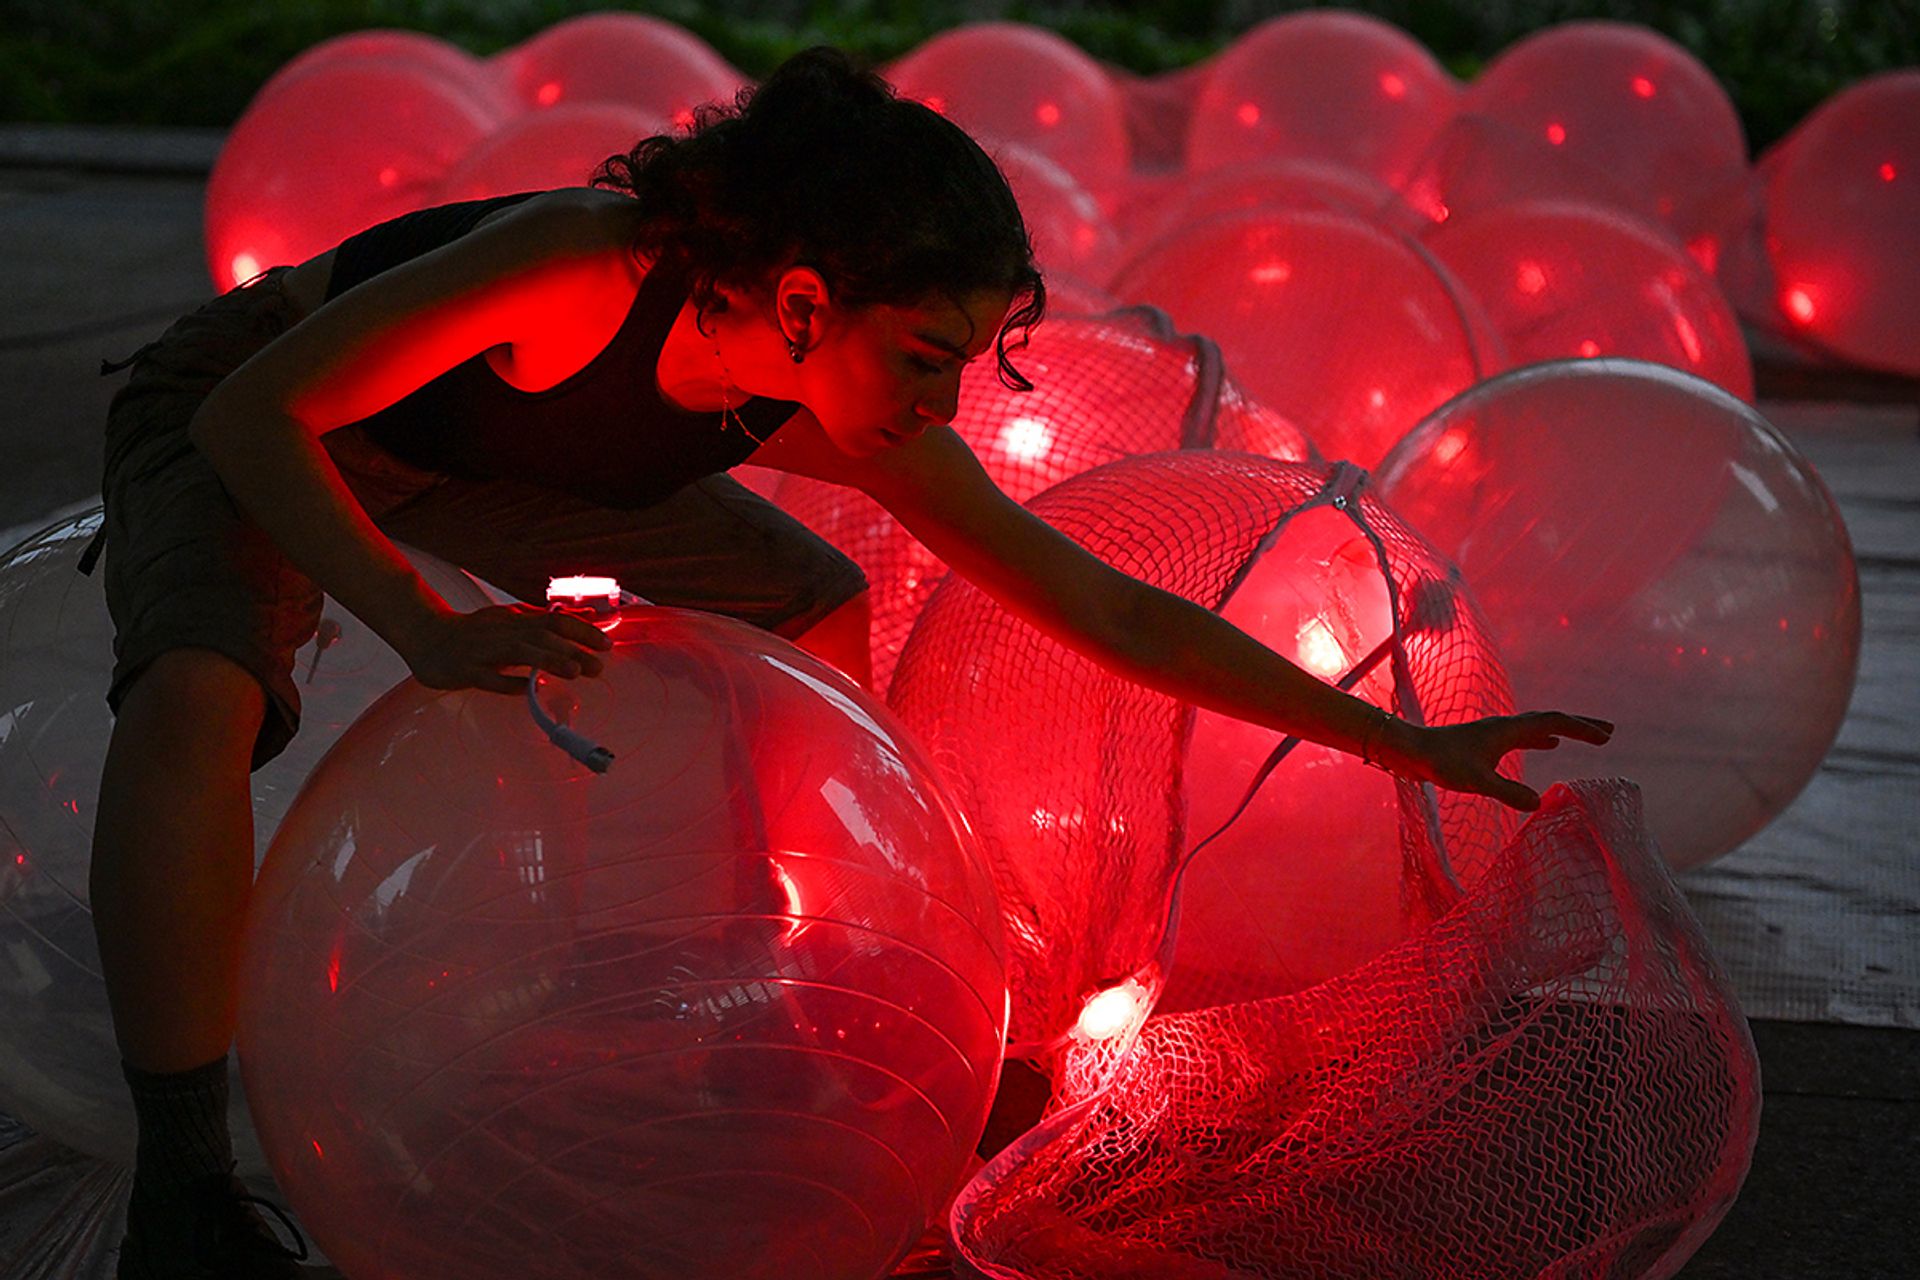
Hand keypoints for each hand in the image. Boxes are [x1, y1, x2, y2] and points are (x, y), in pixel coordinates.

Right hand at [395, 604, 613, 694]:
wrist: (425, 634)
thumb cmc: (476, 631)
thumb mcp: (513, 619)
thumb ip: (548, 619)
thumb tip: (588, 615)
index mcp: (515, 620)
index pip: (554, 620)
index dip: (582, 630)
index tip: (606, 644)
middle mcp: (503, 632)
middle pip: (541, 636)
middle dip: (572, 649)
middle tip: (598, 666)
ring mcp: (483, 651)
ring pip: (518, 652)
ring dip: (548, 660)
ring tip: (574, 671)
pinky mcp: (464, 670)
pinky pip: (487, 677)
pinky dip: (506, 681)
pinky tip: (525, 689)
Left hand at [1404, 712, 1613, 811]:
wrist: (1410, 751)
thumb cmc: (1440, 764)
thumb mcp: (1475, 781)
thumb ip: (1507, 792)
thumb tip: (1538, 804)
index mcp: (1507, 730)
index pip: (1554, 723)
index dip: (1581, 729)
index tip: (1606, 737)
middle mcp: (1505, 727)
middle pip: (1551, 720)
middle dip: (1580, 725)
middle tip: (1609, 731)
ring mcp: (1496, 734)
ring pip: (1539, 727)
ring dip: (1565, 730)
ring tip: (1588, 736)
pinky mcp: (1487, 743)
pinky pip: (1525, 736)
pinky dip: (1544, 739)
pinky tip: (1550, 746)